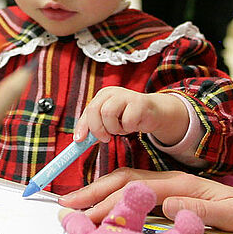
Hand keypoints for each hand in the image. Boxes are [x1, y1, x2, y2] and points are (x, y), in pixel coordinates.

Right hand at [58, 169, 232, 233]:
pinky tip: (101, 204)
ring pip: (128, 183)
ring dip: (100, 191)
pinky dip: (114, 194)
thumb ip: (203, 209)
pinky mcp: (172, 195)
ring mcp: (171, 186)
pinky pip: (137, 191)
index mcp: (183, 183)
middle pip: (126, 180)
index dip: (110, 199)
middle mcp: (173, 181)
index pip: (138, 189)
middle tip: (66, 205)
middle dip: (94, 192)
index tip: (86, 213)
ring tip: (75, 203)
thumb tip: (168, 205)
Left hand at [73, 87, 188, 146]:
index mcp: (103, 95)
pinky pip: (127, 120)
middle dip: (97, 128)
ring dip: (114, 128)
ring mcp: (126, 95)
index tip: (79, 140)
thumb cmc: (128, 117)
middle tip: (105, 138)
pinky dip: (129, 128)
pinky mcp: (140, 102)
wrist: (153, 113)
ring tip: (122, 128)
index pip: (88, 109)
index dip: (82, 126)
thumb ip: (94, 128)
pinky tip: (134, 125)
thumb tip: (80, 141)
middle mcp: (113, 92)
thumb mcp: (109, 122)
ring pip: (108, 113)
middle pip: (95, 109)